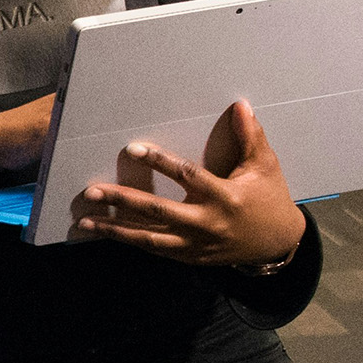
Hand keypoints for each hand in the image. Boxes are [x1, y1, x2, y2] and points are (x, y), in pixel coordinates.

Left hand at [69, 99, 305, 267]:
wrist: (276, 244)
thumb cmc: (270, 198)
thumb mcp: (264, 166)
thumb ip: (251, 136)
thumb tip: (240, 105)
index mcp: (225, 196)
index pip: (187, 175)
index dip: (159, 162)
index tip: (132, 149)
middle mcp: (207, 223)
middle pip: (158, 211)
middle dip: (123, 200)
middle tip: (92, 191)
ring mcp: (196, 244)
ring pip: (150, 238)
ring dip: (116, 229)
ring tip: (86, 220)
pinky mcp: (190, 257)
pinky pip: (155, 249)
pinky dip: (130, 242)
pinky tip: (107, 233)